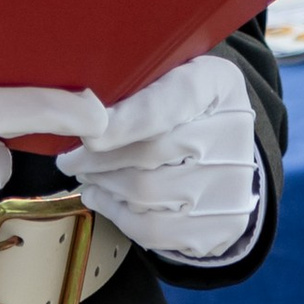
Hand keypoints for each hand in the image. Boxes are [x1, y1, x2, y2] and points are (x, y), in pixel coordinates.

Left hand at [56, 53, 261, 267]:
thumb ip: (132, 82)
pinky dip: (117, 214)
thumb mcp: (165, 74)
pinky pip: (153, 229)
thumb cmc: (178, 106)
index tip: (88, 134)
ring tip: (86, 174)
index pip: (173, 100)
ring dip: (104, 185)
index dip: (126, 121)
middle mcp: (233, 133)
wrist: (224, 153)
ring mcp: (230, 185)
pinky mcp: (220, 226)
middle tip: (70, 159)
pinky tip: (101, 197)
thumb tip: (80, 107)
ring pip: (146, 192)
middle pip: (151, 152)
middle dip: (98, 159)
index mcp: (217, 83)